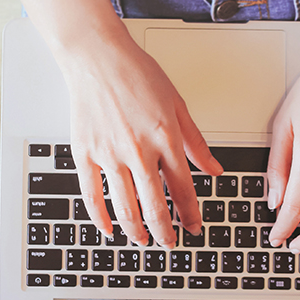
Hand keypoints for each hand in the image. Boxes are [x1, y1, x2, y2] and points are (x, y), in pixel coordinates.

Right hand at [61, 33, 222, 247]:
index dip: (191, 214)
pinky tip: (108, 229)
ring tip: (143, 240)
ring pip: (125, 207)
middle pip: (155, 206)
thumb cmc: (137, 74)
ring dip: (136, 230)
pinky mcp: (85, 154)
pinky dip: (100, 217)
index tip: (194, 227)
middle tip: (170, 242)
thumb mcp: (178, 105)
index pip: (183, 189)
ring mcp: (110, 155)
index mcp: (166, 139)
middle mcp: (139, 151)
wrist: (98, 57)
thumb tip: (214, 169)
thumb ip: (195, 142)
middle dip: (165, 231)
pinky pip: (92, 195)